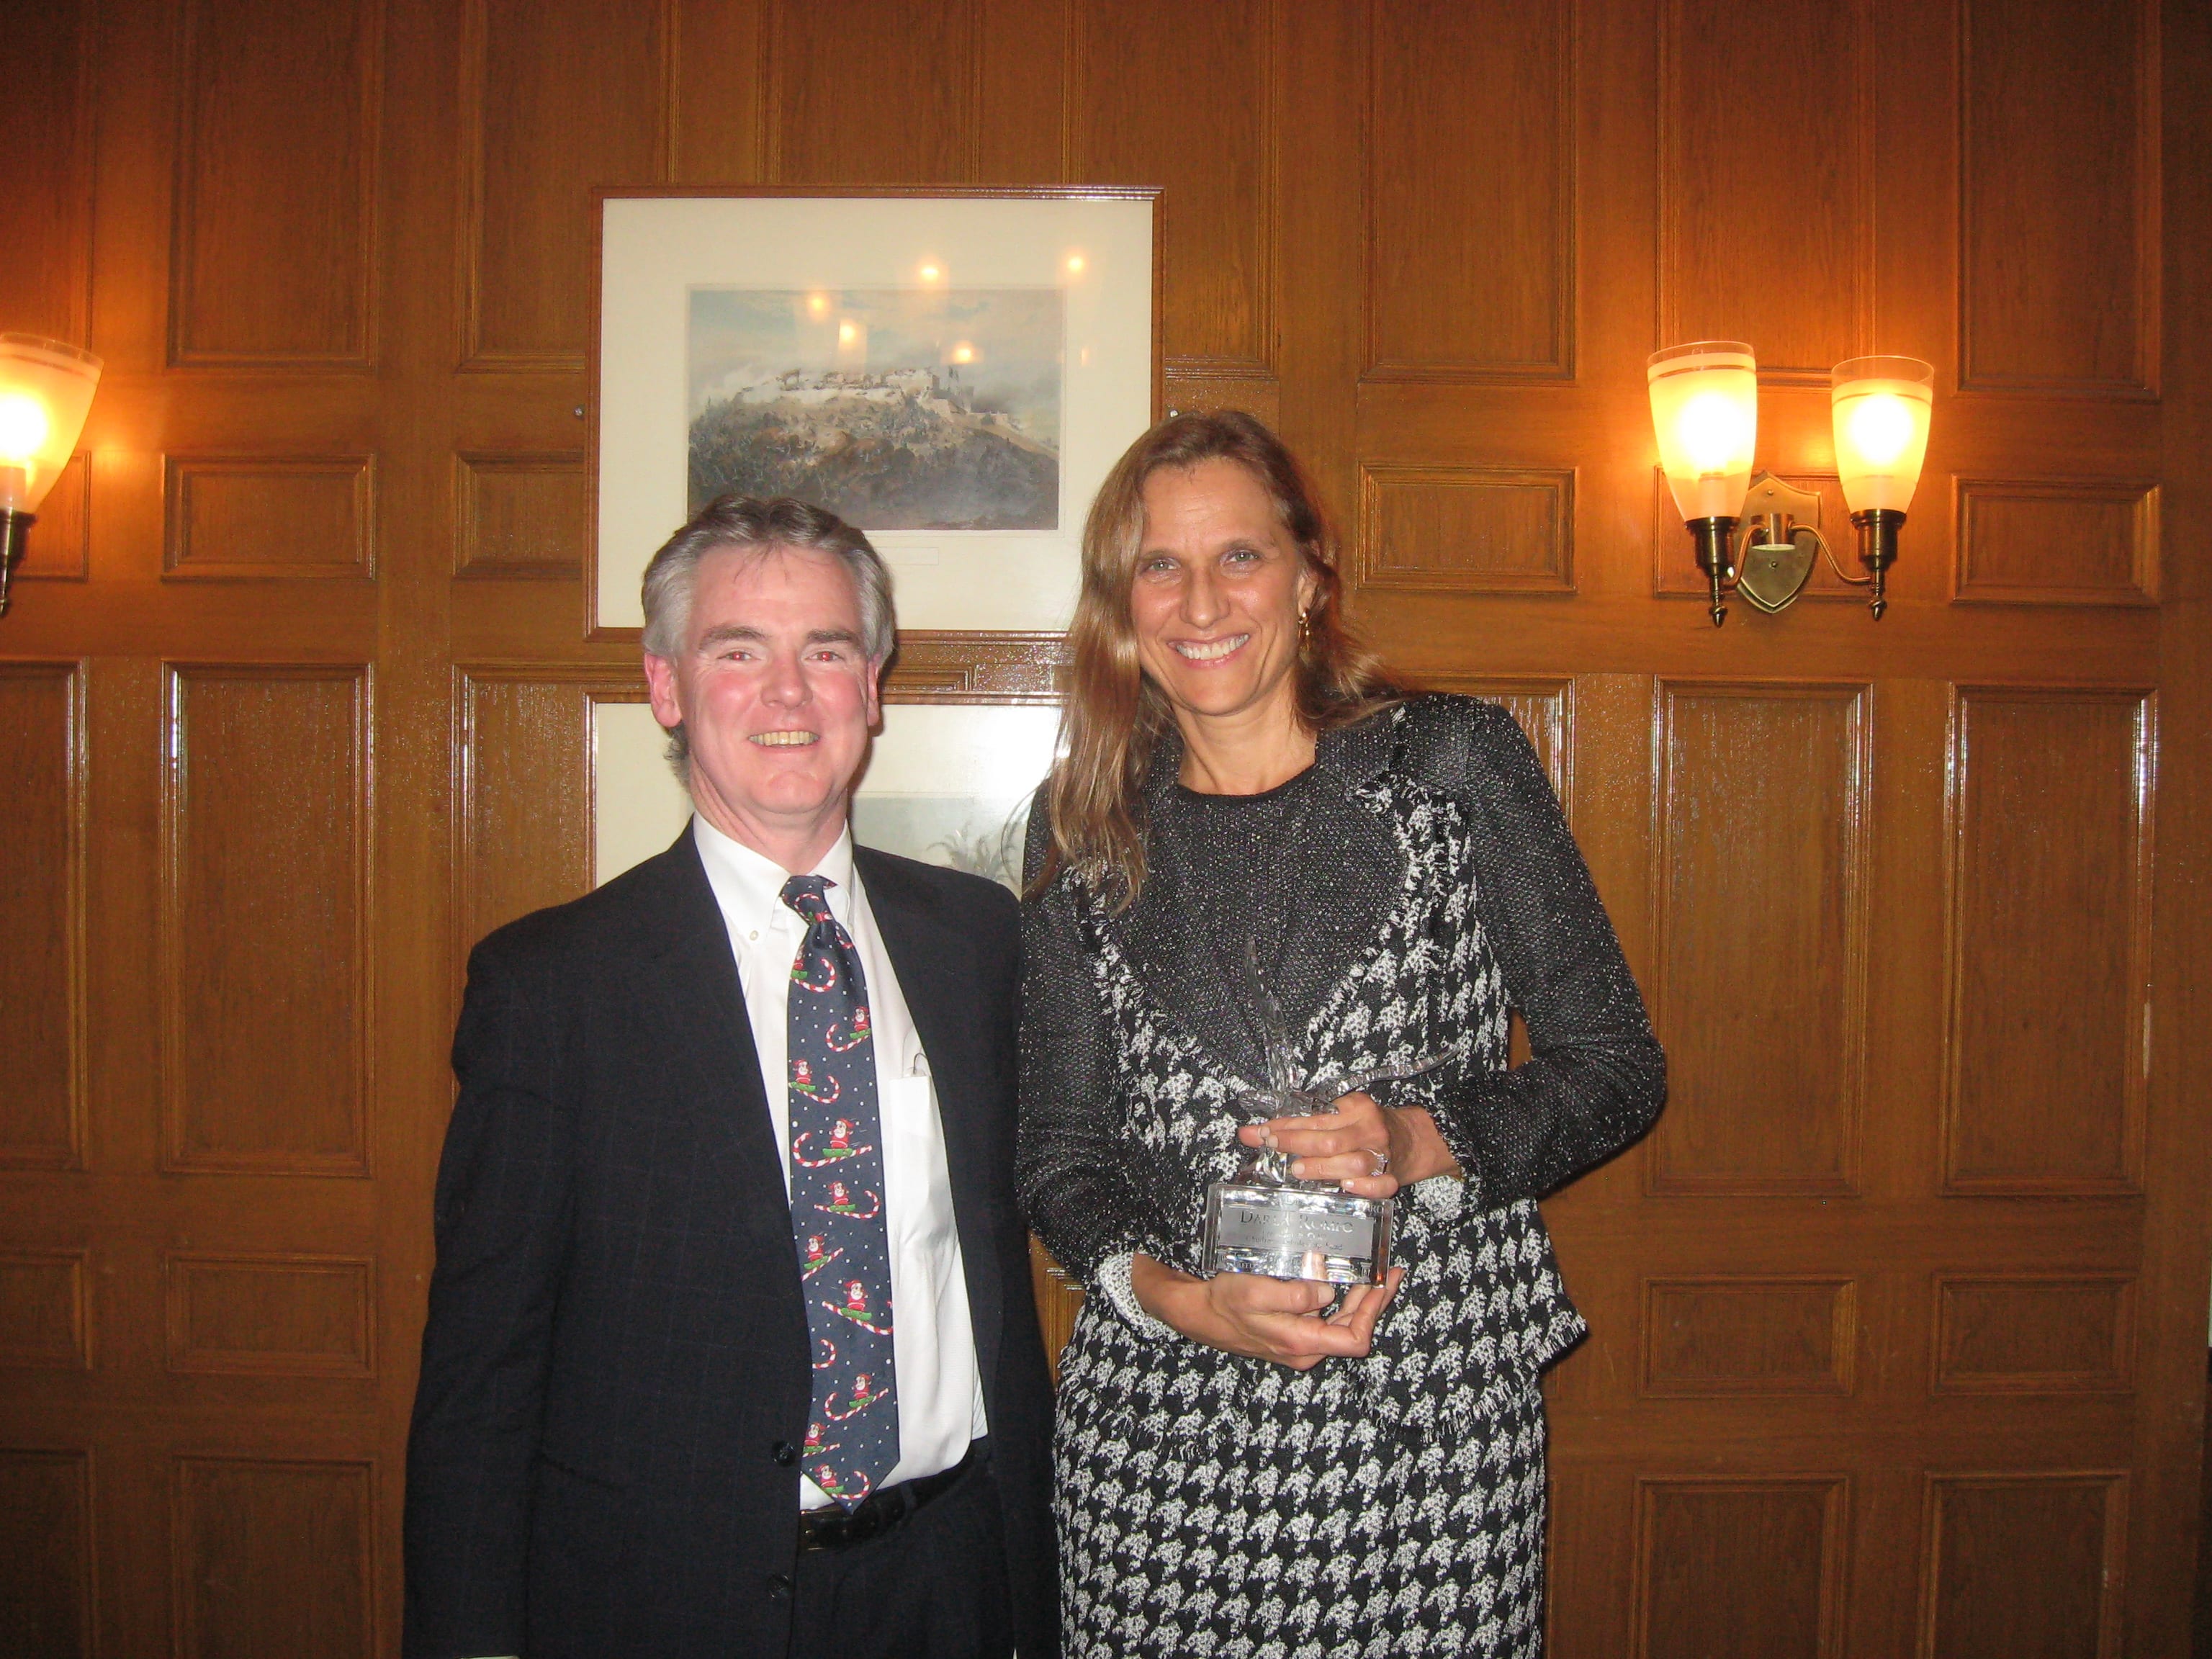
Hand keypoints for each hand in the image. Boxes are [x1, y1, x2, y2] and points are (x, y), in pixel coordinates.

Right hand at [1133, 1254, 1406, 1370]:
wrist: (1202, 1315)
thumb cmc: (1226, 1303)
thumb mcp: (1255, 1293)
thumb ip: (1293, 1295)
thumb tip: (1326, 1292)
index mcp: (1302, 1343)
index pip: (1354, 1338)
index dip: (1374, 1312)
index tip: (1383, 1283)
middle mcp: (1306, 1350)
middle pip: (1354, 1332)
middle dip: (1374, 1302)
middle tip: (1389, 1272)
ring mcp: (1301, 1345)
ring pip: (1342, 1326)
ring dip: (1361, 1302)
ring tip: (1374, 1274)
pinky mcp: (1296, 1335)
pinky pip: (1328, 1323)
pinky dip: (1343, 1304)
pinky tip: (1345, 1283)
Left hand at [1237, 1091, 1459, 1200]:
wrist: (1414, 1139)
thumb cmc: (1369, 1126)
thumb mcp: (1341, 1115)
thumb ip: (1302, 1123)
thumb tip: (1254, 1133)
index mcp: (1357, 1108)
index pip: (1315, 1118)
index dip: (1285, 1126)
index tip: (1263, 1132)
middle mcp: (1370, 1130)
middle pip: (1330, 1140)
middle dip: (1297, 1144)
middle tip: (1275, 1148)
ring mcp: (1382, 1156)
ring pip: (1352, 1164)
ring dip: (1322, 1168)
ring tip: (1298, 1170)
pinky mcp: (1393, 1178)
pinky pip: (1380, 1186)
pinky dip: (1363, 1188)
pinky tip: (1345, 1187)